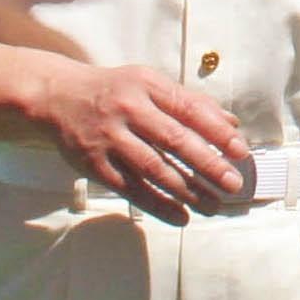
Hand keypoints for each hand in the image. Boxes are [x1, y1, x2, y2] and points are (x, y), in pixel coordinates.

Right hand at [36, 62, 251, 223]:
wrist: (57, 97)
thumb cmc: (115, 91)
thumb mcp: (149, 84)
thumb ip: (190, 102)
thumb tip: (232, 123)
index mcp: (147, 86)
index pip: (190, 109)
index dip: (218, 132)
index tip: (241, 152)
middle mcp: (129, 110)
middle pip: (174, 140)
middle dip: (208, 165)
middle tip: (233, 184)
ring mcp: (110, 138)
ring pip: (153, 169)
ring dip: (187, 191)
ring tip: (212, 206)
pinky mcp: (94, 164)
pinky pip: (130, 188)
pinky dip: (157, 205)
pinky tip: (180, 216)